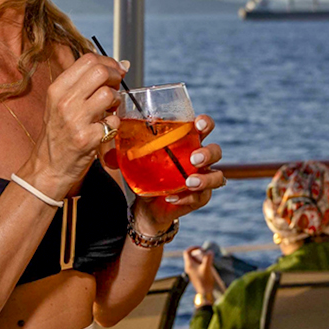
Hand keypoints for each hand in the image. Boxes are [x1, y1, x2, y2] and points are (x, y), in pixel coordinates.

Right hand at [30, 53, 125, 192]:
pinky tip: (105, 127)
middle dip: (116, 76)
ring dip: (117, 100)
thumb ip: (86, 83)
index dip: (108, 62)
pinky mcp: (88, 139)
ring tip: (110, 109)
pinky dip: (114, 123)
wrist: (49, 167)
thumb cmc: (58, 133)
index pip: (88, 59)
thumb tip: (122, 64)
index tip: (115, 70)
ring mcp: (76, 121)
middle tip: (117, 86)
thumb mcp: (60, 103)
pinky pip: (113, 121)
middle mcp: (64, 102)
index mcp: (57, 89)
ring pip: (109, 95)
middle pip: (100, 72)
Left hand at [134, 116, 225, 230]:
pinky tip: (172, 197)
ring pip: (217, 177)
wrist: (146, 205)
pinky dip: (187, 198)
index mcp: (187, 142)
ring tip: (189, 182)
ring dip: (205, 178)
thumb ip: (126, 147)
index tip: (198, 124)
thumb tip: (112, 137)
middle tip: (193, 158)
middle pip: (216, 151)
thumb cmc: (146, 174)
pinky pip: (201, 197)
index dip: (205, 123)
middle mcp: (199, 159)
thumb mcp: (136, 159)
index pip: (203, 127)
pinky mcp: (199, 198)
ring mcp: (202, 179)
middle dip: (208, 153)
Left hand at [182, 246, 223, 297]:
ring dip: (201, 258)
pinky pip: (197, 265)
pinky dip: (202, 263)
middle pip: (191, 256)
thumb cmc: (204, 280)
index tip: (201, 248)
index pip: (187, 252)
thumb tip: (210, 251)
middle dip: (198, 253)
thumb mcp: (207, 268)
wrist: (205, 292)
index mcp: (189, 265)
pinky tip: (208, 266)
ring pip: (194, 260)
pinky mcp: (195, 274)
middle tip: (205, 254)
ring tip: (208, 260)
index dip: (193, 248)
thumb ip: (208, 259)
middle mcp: (189, 267)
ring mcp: (192, 271)